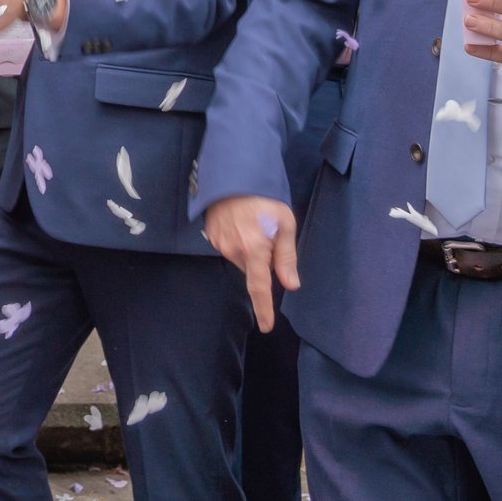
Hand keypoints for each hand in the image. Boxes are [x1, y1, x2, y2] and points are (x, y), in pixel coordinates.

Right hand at [203, 196, 299, 332]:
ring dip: (249, 250)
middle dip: (262, 261)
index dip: (263, 309)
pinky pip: (228, 247)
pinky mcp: (210, 235)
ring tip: (253, 224)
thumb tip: (291, 285)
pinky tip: (240, 223)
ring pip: (240, 258)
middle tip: (269, 236)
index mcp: (255, 249)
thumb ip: (286, 256)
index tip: (266, 326)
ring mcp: (219, 242)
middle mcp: (234, 250)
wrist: (232, 174)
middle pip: (252, 270)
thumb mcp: (285, 224)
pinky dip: (237, 241)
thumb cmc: (265, 198)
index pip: (259, 287)